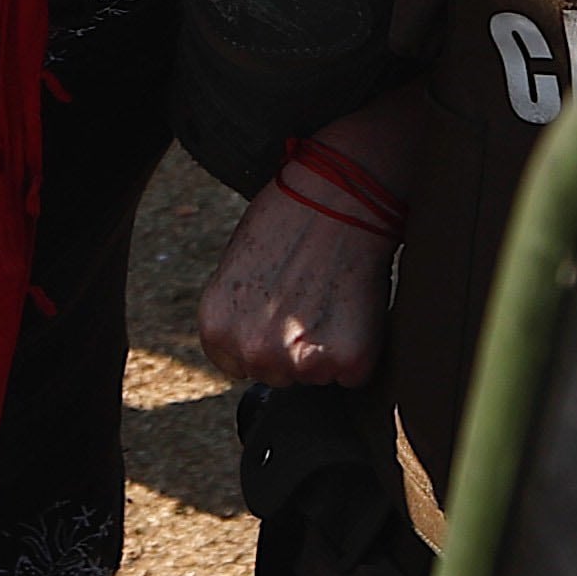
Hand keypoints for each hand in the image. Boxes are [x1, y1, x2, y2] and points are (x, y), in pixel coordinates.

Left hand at [198, 176, 393, 387]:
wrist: (336, 198)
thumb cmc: (285, 221)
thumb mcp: (234, 271)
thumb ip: (236, 315)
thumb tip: (248, 343)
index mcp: (217, 331)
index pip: (237, 366)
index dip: (263, 340)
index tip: (280, 314)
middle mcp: (253, 353)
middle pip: (277, 375)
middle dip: (292, 347)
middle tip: (309, 300)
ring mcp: (301, 362)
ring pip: (316, 377)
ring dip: (326, 350)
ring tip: (329, 299)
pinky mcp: (348, 361)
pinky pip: (353, 374)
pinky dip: (359, 349)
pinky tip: (352, 308)